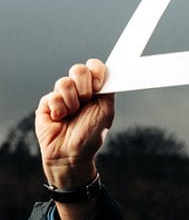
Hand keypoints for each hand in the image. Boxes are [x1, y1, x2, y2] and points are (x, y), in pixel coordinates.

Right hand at [36, 59, 113, 187]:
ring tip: (72, 115)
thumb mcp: (106, 110)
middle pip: (78, 69)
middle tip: (86, 102)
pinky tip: (60, 119)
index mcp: (94, 89)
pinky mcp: (46, 103)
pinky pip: (52, 97)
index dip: (96, 71)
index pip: (94, 66)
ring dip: (72, 102)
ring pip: (64, 82)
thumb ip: (108, 90)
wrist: (71, 153)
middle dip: (84, 87)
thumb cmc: (90, 134)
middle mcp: (78, 90)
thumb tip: (111, 73)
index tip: (98, 85)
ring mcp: (61, 95)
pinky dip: (60, 110)